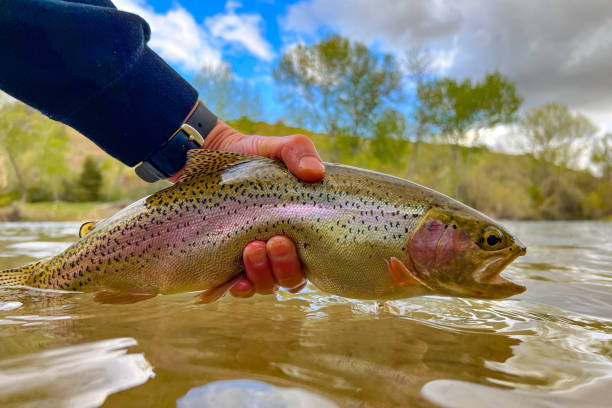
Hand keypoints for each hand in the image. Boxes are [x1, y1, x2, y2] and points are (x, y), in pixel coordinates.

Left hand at [170, 121, 324, 297]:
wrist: (215, 157)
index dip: (305, 261)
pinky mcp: (230, 263)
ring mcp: (256, 260)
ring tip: (251, 250)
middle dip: (283, 267)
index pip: (314, 262)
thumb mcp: (278, 148)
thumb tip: (315, 173)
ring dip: (261, 274)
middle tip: (272, 242)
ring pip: (266, 285)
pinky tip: (236, 281)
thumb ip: (299, 152)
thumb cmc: (255, 155)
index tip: (285, 238)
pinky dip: (240, 288)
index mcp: (301, 231)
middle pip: (291, 278)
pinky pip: (239, 287)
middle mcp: (281, 252)